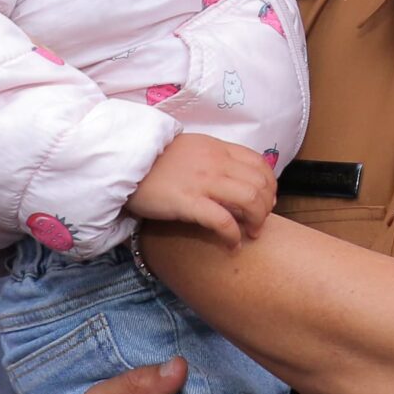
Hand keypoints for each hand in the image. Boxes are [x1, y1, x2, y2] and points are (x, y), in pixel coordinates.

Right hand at [131, 135, 275, 246]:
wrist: (123, 163)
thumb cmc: (153, 161)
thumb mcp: (190, 150)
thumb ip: (212, 159)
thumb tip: (232, 176)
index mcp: (217, 148)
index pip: (259, 163)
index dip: (270, 185)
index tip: (266, 201)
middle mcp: (215, 162)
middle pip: (260, 183)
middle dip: (266, 206)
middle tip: (260, 222)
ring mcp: (203, 181)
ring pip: (249, 199)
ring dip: (257, 219)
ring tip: (251, 234)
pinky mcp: (187, 202)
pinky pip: (222, 220)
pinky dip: (233, 235)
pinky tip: (232, 245)